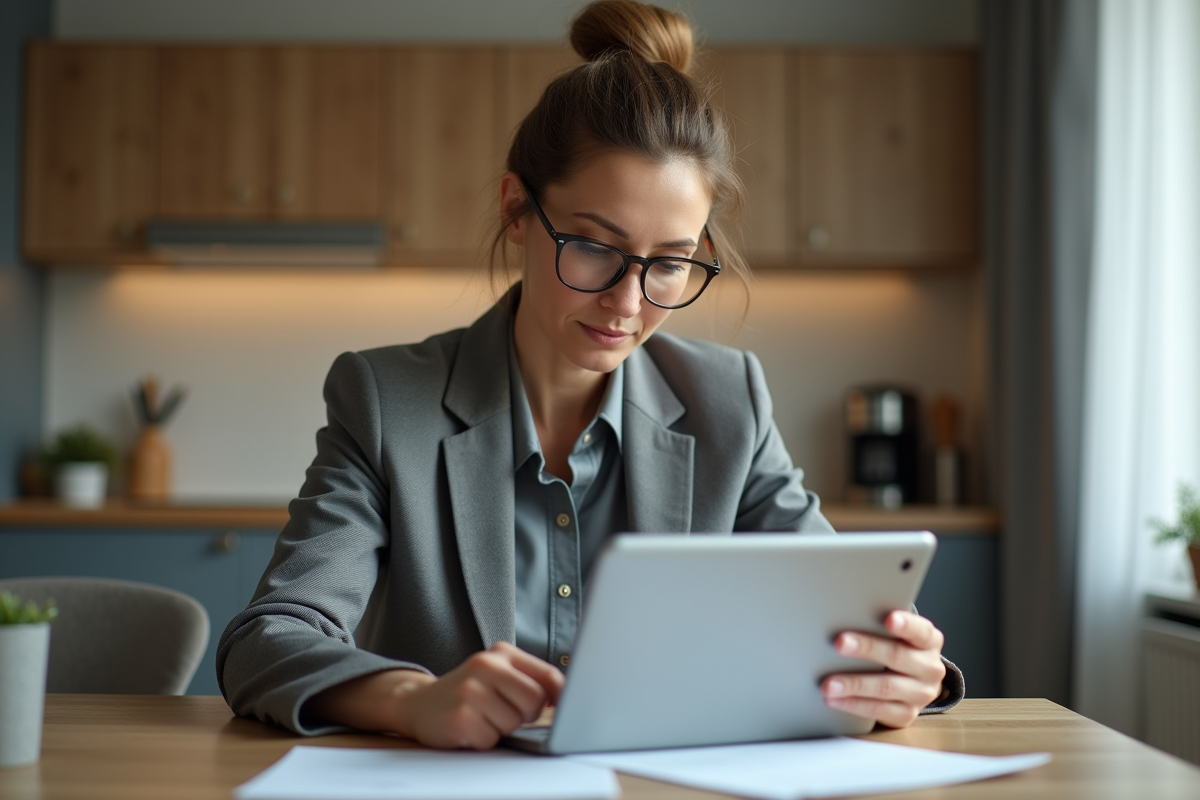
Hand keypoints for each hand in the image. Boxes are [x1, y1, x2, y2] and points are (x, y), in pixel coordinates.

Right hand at [397, 642, 563, 748]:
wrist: (417, 703)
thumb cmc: (468, 692)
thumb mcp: (497, 675)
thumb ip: (528, 680)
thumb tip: (565, 700)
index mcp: (501, 653)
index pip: (548, 675)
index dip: (562, 697)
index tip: (562, 710)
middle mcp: (485, 666)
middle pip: (534, 701)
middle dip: (525, 715)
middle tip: (503, 712)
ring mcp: (470, 690)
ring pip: (513, 723)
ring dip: (501, 729)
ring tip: (482, 718)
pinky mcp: (459, 717)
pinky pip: (491, 739)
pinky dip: (483, 740)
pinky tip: (469, 728)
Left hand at [820, 610, 945, 728]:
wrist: (914, 681)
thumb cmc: (897, 648)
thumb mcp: (898, 634)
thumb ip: (880, 625)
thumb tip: (845, 617)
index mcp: (929, 641)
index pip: (920, 631)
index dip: (906, 625)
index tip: (889, 619)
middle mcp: (929, 668)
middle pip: (897, 656)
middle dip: (866, 649)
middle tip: (839, 643)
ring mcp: (921, 694)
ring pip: (886, 687)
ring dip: (854, 684)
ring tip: (828, 683)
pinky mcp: (907, 714)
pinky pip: (879, 710)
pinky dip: (854, 705)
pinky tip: (835, 700)